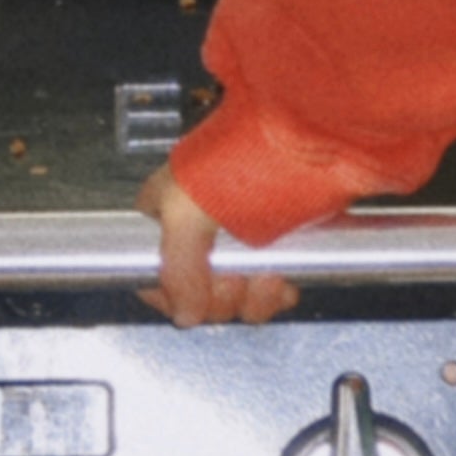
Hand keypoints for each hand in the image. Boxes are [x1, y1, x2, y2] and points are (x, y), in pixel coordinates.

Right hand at [137, 161, 297, 325]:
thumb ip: (177, 269)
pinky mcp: (274, 246)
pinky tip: (283, 283)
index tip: (191, 298)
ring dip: (253, 298)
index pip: (151, 271)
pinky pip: (269, 289)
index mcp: (164, 213)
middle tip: (236, 280)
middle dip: (221, 296)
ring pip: (235, 295)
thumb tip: (185, 313)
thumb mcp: (186, 210)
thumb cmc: (238, 157)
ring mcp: (238, 239)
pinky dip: (276, 294)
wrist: (303, 142)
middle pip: (196, 291)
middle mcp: (198, 229)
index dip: (170, 294)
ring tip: (266, 278)